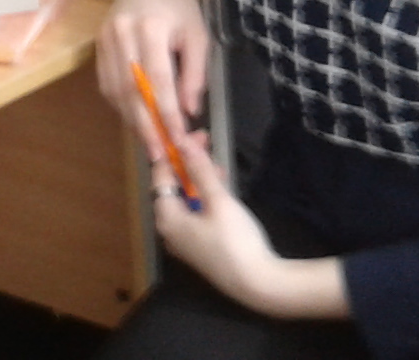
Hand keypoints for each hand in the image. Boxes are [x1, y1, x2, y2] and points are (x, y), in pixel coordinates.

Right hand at [95, 0, 207, 160]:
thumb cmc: (179, 6)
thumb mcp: (198, 36)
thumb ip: (194, 74)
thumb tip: (188, 112)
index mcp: (151, 27)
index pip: (158, 80)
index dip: (167, 113)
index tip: (178, 139)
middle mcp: (122, 33)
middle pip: (131, 89)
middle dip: (145, 125)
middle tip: (158, 153)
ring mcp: (105, 39)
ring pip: (115, 89)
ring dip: (132, 120)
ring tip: (148, 142)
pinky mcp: (97, 45)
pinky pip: (106, 83)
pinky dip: (120, 105)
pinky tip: (134, 118)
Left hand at [150, 133, 278, 310]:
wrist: (258, 284)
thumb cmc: (235, 240)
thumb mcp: (218, 200)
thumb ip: (200, 170)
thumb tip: (183, 141)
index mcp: (167, 218)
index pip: (159, 177)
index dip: (172, 153)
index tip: (187, 134)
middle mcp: (170, 231)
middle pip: (172, 188)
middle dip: (186, 164)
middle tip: (204, 143)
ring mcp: (185, 242)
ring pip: (185, 201)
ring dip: (197, 180)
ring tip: (215, 162)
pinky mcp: (201, 248)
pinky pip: (195, 215)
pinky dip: (204, 198)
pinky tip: (221, 188)